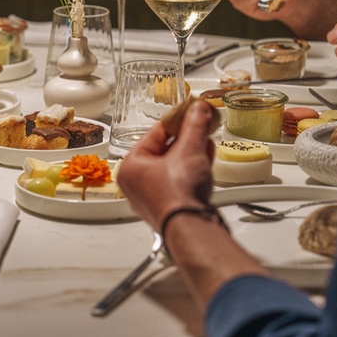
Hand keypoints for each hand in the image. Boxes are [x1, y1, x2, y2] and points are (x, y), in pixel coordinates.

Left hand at [116, 100, 215, 229]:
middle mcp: (137, 184)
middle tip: (199, 124)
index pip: (153, 134)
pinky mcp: (171, 208)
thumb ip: (194, 126)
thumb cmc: (177, 194)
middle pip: (163, 151)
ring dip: (191, 152)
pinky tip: (205, 158)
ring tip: (205, 138)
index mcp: (130, 167)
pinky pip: (180, 182)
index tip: (188, 112)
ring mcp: (153, 198)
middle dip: (185, 137)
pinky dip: (193, 169)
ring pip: (173, 167)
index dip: (175, 121)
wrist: (191, 227)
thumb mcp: (188, 150)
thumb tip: (198, 110)